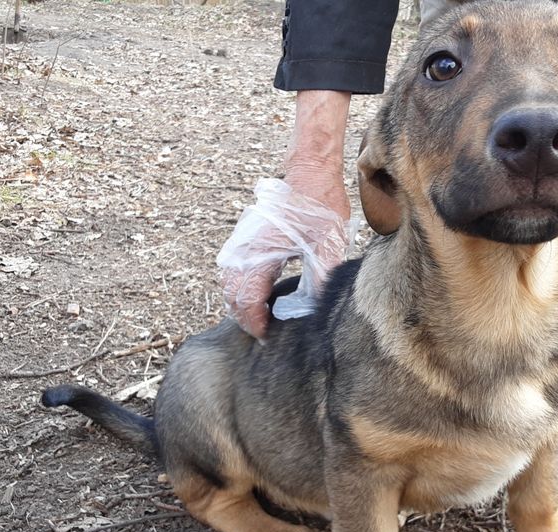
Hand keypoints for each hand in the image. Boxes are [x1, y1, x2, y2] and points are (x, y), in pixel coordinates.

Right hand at [219, 91, 350, 338]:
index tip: (267, 336)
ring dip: (240, 302)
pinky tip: (259, 294)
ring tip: (261, 317)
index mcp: (262, 251)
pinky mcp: (246, 235)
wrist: (310, 170)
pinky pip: (233, 268)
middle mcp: (245, 247)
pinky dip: (240, 286)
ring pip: (229, 281)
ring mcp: (242, 240)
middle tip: (264, 332)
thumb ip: (319, 277)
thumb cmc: (320, 203)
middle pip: (232, 294)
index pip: (248, 300)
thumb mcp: (328, 243)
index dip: (255, 323)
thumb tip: (311, 308)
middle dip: (244, 317)